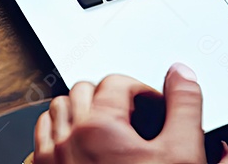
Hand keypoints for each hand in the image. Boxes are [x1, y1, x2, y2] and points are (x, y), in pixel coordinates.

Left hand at [33, 65, 227, 163]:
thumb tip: (181, 72)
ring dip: (80, 111)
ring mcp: (53, 159)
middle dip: (110, 98)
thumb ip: (185, 106)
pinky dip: (58, 134)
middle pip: (83, 90)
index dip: (142, 92)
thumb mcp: (183, 155)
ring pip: (58, 111)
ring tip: (108, 130)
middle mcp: (69, 138)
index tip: (156, 109)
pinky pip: (42, 140)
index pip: (117, 82)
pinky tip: (79, 147)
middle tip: (134, 119)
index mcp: (101, 125)